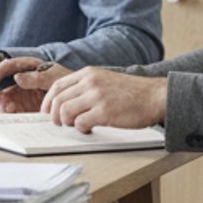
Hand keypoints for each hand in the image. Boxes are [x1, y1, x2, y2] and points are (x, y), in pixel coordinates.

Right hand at [0, 56, 68, 113]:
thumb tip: (16, 77)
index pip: (4, 68)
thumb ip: (36, 78)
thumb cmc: (68, 83)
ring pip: (2, 98)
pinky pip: (10, 109)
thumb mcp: (54, 78)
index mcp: (26, 67)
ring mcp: (20, 93)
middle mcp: (20, 79)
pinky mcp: (22, 106)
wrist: (77, 98)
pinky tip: (14, 112)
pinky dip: (8, 112)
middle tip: (1, 103)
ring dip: (1, 104)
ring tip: (9, 109)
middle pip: (0, 84)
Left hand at [41, 68, 166, 132]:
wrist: (155, 96)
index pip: (57, 86)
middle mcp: (90, 82)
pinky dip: (81, 129)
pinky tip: (89, 129)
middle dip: (54, 115)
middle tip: (60, 124)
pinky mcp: (105, 112)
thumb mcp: (105, 80)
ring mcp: (97, 97)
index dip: (48, 101)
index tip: (46, 111)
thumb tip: (66, 102)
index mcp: (88, 73)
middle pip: (58, 100)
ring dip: (67, 123)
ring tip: (77, 126)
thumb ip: (86, 87)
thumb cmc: (132, 92)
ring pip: (65, 112)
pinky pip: (80, 123)